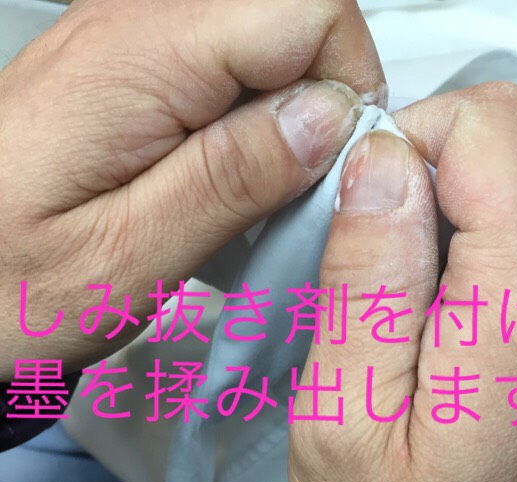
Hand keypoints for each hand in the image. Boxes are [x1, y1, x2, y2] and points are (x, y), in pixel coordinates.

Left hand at [0, 0, 384, 378]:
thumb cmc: (12, 285)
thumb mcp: (128, 256)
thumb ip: (231, 179)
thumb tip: (326, 119)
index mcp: (139, 61)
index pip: (307, 8)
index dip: (348, 84)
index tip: (335, 165)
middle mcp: (135, 25)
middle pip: (295, 10)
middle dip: (326, 96)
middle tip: (299, 183)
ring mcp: (135, 39)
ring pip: (271, 36)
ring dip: (291, 113)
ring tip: (261, 188)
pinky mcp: (138, 67)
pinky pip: (233, 65)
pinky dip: (256, 119)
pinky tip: (231, 175)